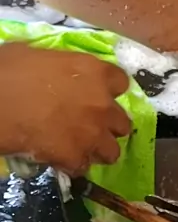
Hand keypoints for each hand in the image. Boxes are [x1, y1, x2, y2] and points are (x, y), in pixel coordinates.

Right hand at [0, 43, 130, 174]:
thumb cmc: (7, 72)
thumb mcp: (34, 53)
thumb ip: (58, 64)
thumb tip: (53, 67)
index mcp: (94, 73)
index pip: (122, 83)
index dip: (110, 91)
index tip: (98, 94)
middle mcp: (102, 104)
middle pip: (122, 122)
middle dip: (108, 125)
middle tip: (89, 126)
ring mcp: (92, 134)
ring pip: (112, 151)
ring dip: (98, 150)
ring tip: (79, 148)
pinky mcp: (76, 158)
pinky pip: (83, 167)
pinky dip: (73, 165)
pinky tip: (59, 158)